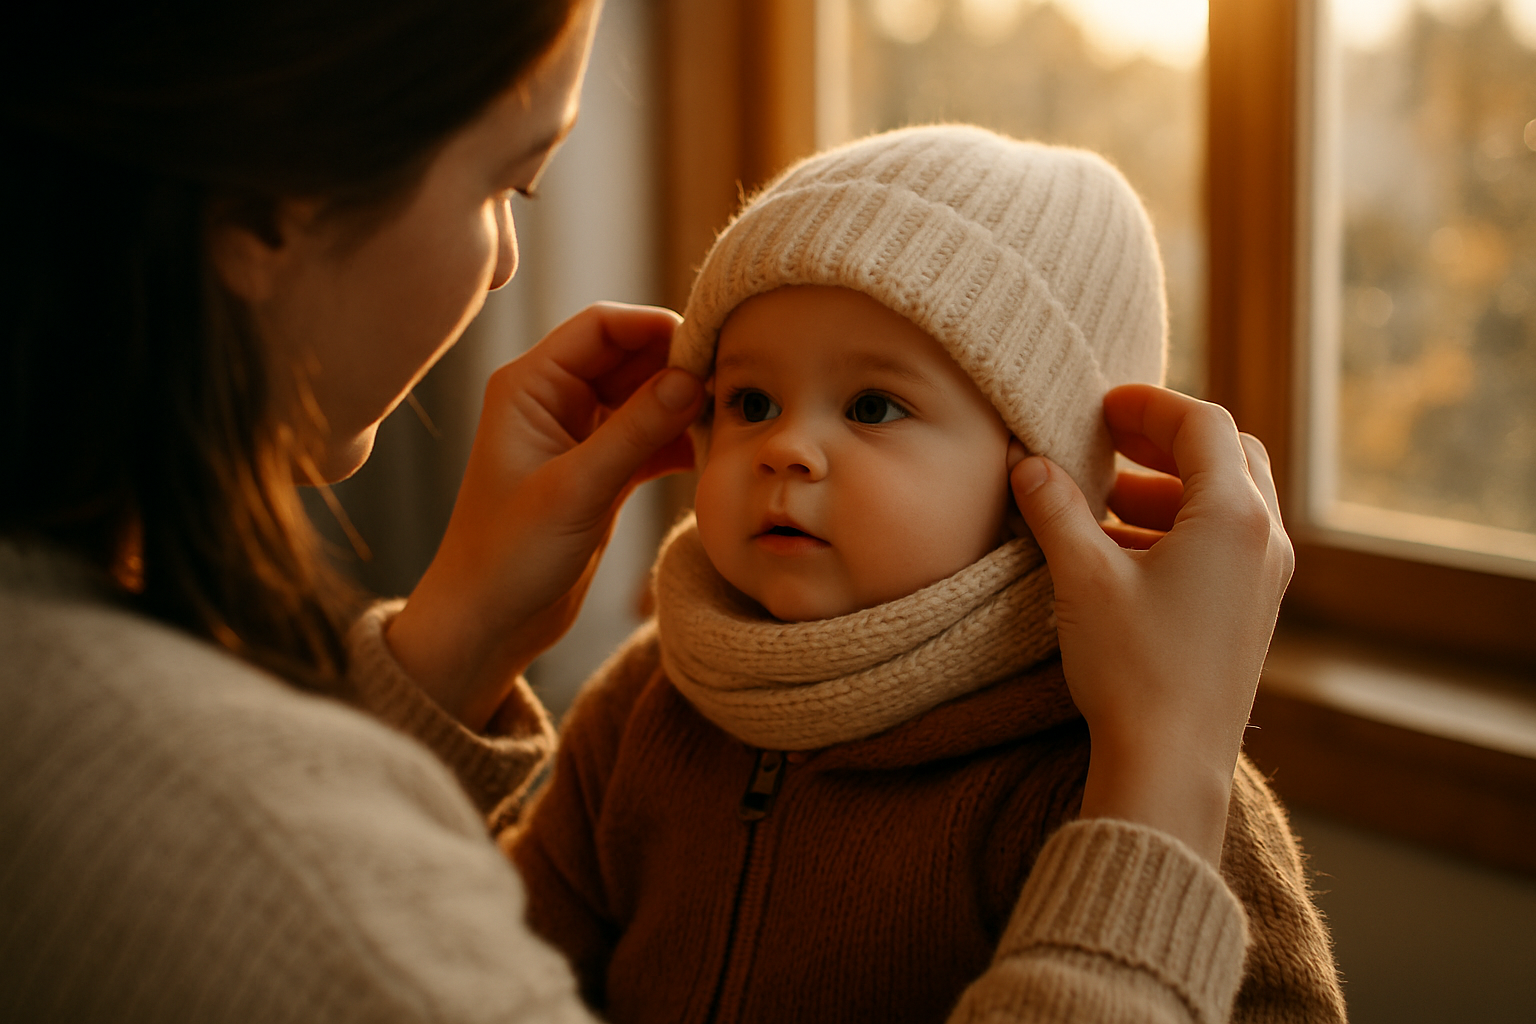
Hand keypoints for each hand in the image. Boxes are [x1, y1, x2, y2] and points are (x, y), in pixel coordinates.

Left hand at [386, 303, 703, 729]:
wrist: (488, 623)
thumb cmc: (508, 556)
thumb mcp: (576, 489)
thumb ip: (635, 431)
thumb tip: (693, 378)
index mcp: (530, 385)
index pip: (602, 326)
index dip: (657, 327)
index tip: (711, 344)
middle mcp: (553, 401)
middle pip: (631, 357)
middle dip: (680, 367)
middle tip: (733, 385)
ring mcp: (579, 436)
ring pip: (645, 399)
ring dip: (684, 407)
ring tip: (728, 420)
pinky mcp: (601, 472)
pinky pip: (649, 439)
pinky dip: (679, 443)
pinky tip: (710, 455)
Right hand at [1009, 384, 1293, 863]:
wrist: (1170, 765)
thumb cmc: (1132, 669)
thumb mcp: (1082, 578)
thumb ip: (1054, 509)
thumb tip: (1028, 461)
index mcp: (1233, 518)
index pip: (1203, 425)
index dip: (1149, 404)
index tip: (1102, 404)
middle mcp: (1264, 541)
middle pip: (1228, 455)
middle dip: (1165, 440)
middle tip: (1108, 439)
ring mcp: (1264, 580)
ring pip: (1228, 500)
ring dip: (1168, 486)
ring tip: (1105, 499)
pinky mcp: (1252, 612)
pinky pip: (1225, 543)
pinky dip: (1179, 527)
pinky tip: (1121, 551)